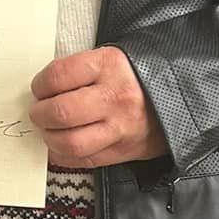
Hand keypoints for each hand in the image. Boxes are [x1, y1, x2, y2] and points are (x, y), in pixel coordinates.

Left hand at [29, 47, 168, 167]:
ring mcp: (120, 128)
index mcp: (109, 66)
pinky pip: (83, 160)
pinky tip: (61, 146)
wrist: (179, 97)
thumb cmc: (136, 76)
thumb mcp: (110, 59)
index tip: (39, 88)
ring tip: (49, 130)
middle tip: (38, 112)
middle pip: (61, 112)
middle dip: (40, 114)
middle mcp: (115, 97)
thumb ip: (77, 71)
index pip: (58, 76)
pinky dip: (64, 156)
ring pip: (70, 142)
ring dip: (50, 138)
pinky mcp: (123, 151)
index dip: (40, 84)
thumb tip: (42, 90)